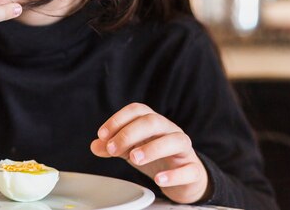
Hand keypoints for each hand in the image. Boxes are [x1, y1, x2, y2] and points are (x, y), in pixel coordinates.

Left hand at [90, 103, 210, 203]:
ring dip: (152, 148)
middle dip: (130, 133)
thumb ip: (113, 147)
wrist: (183, 179)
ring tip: (134, 160)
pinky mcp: (194, 169)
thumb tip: (95, 146)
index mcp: (153, 122)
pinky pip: (189, 169)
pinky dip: (174, 174)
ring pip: (175, 140)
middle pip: (153, 121)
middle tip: (113, 149)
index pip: (137, 110)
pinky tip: (159, 180)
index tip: (102, 135)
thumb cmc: (155, 158)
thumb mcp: (130, 150)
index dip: (118, 119)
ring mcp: (184, 149)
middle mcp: (169, 130)